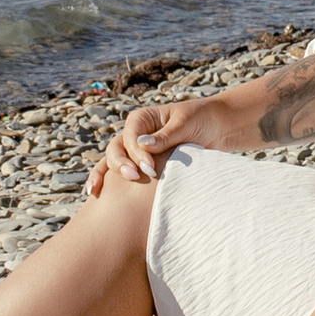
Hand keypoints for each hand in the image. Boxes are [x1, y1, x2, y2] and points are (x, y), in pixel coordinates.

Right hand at [87, 95, 224, 195]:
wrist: (218, 128)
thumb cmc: (202, 120)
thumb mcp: (184, 125)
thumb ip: (164, 136)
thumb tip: (141, 145)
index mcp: (142, 119)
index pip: (130, 137)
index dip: (136, 153)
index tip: (149, 168)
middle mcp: (134, 134)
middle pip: (116, 149)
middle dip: (120, 165)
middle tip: (134, 178)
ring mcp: (136, 150)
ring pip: (113, 162)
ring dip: (104, 175)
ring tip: (96, 192)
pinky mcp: (142, 165)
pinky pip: (122, 173)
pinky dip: (109, 183)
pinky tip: (97, 196)